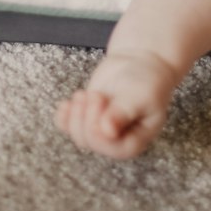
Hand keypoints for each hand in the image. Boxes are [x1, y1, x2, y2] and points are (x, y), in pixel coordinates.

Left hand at [56, 50, 178, 159]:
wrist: (141, 62)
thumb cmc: (147, 80)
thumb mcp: (139, 96)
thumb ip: (123, 113)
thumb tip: (107, 132)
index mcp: (134, 142)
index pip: (111, 148)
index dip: (98, 128)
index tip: (99, 98)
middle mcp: (116, 141)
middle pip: (90, 141)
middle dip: (87, 116)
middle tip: (95, 93)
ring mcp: (100, 130)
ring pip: (78, 135)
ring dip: (76, 114)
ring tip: (83, 93)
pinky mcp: (88, 118)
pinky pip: (68, 127)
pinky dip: (64, 117)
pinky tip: (65, 105)